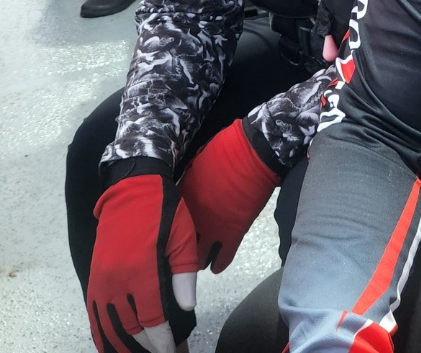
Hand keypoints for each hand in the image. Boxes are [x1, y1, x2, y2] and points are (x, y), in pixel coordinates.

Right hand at [88, 170, 199, 352]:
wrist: (131, 187)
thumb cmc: (163, 211)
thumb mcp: (182, 239)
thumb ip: (183, 276)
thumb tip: (186, 308)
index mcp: (141, 270)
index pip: (151, 318)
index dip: (160, 339)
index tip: (168, 351)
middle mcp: (116, 278)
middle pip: (128, 326)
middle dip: (143, 345)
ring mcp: (102, 278)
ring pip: (107, 323)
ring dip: (120, 343)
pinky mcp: (94, 275)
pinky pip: (93, 311)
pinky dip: (100, 330)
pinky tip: (109, 341)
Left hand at [179, 121, 280, 272]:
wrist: (253, 152)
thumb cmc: (224, 150)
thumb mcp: (195, 165)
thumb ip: (187, 185)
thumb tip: (183, 196)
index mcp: (181, 198)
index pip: (167, 223)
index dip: (167, 230)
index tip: (166, 236)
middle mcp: (192, 217)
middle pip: (179, 244)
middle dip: (176, 252)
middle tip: (176, 257)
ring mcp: (213, 227)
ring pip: (199, 256)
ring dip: (197, 261)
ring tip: (195, 264)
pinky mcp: (234, 232)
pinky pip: (224, 257)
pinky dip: (219, 264)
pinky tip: (215, 269)